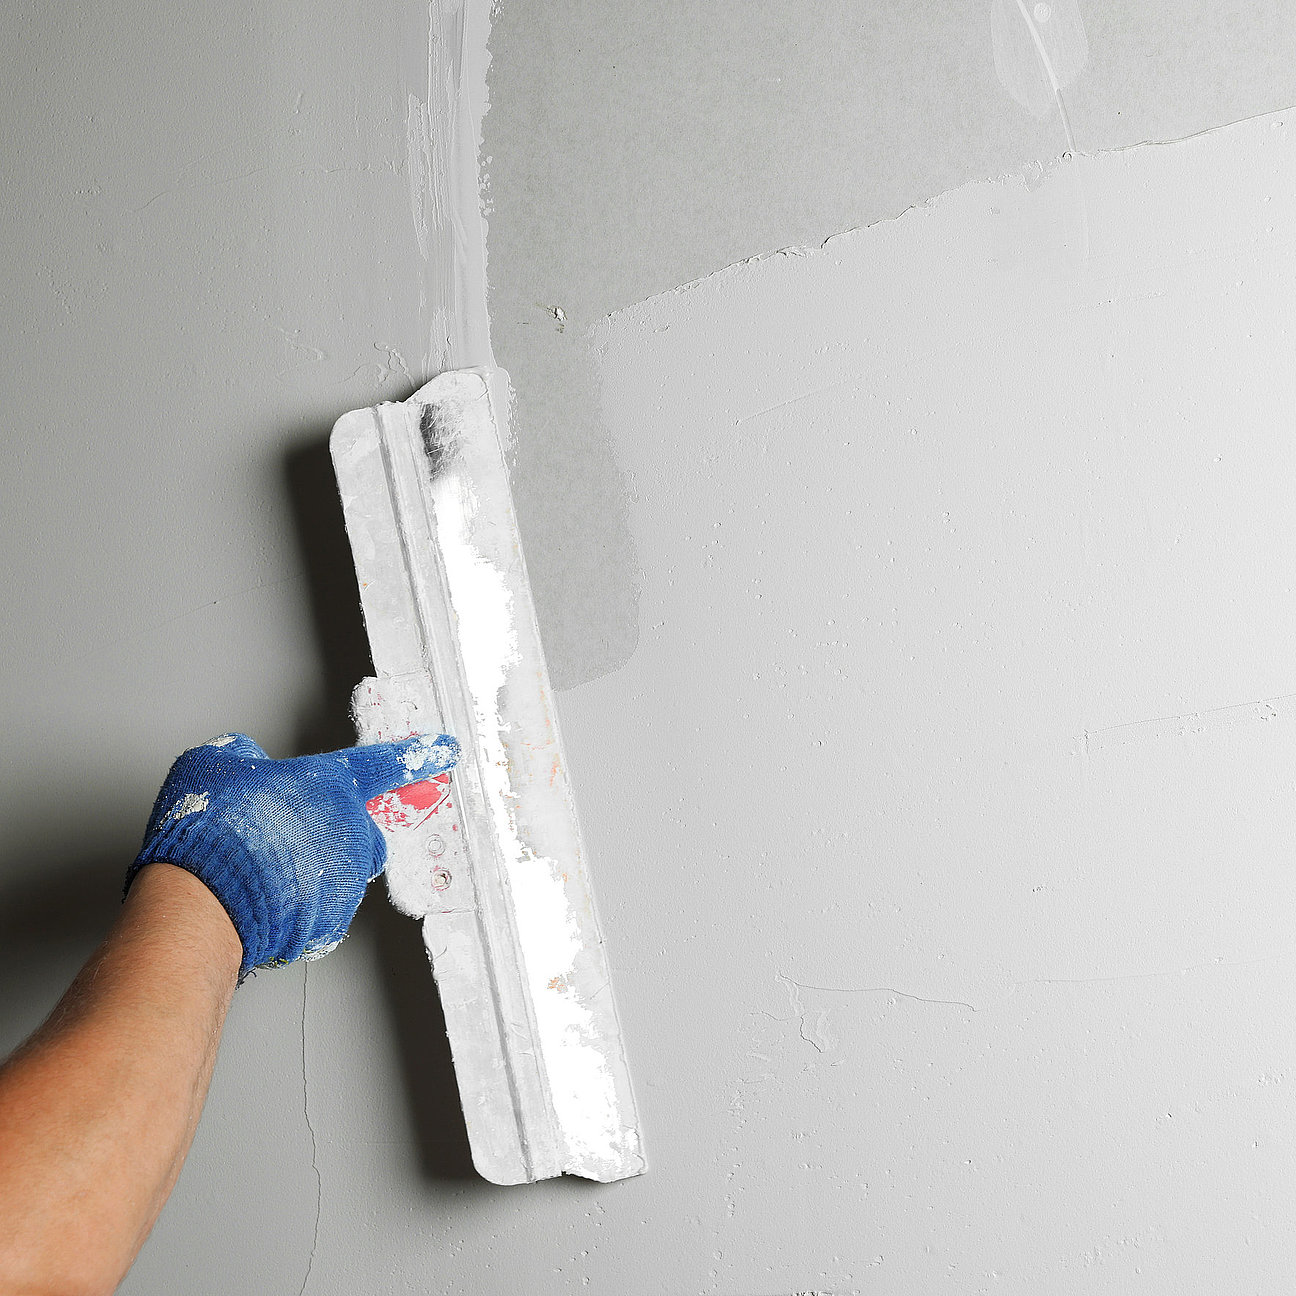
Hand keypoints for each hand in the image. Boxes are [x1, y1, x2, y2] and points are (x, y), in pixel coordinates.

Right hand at [126, 732, 458, 977]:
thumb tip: (246, 759)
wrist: (201, 900)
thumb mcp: (215, 763)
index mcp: (330, 785)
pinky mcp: (332, 922)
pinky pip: (322, 910)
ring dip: (311, 871)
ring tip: (261, 871)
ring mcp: (345, 879)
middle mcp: (349, 831)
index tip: (445, 749)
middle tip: (285, 838)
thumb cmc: (210, 831)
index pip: (383, 763)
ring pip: (340, 872)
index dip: (416, 754)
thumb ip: (242, 756)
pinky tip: (263, 901)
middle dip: (332, 832)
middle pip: (358, 828)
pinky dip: (298, 907)